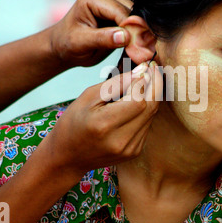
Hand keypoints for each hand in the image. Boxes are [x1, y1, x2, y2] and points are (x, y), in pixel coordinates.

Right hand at [39, 62, 162, 181]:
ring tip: (143, 82)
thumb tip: (142, 71)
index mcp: (105, 124)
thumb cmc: (73, 121)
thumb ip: (116, 84)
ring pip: (152, 115)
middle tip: (152, 68)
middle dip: (155, 85)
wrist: (67, 157)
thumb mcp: (88, 96)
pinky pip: (147, 124)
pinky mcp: (135, 151)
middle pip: (151, 107)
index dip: (146, 80)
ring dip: (151, 96)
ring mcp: (130, 149)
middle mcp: (121, 140)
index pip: (139, 100)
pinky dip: (145, 110)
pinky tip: (137, 101)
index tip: (146, 65)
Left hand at [49, 0, 132, 66]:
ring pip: (138, 16)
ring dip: (138, 32)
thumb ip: (103, 39)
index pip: (121, 13)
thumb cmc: (68, 44)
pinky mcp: (121, 9)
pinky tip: (133, 44)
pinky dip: (137, 32)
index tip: (136, 49)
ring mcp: (115, 0)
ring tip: (134, 49)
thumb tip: (125, 36)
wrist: (64, 45)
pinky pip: (136, 20)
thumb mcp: (82, 43)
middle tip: (137, 51)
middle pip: (133, 12)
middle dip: (136, 31)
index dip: (131, 31)